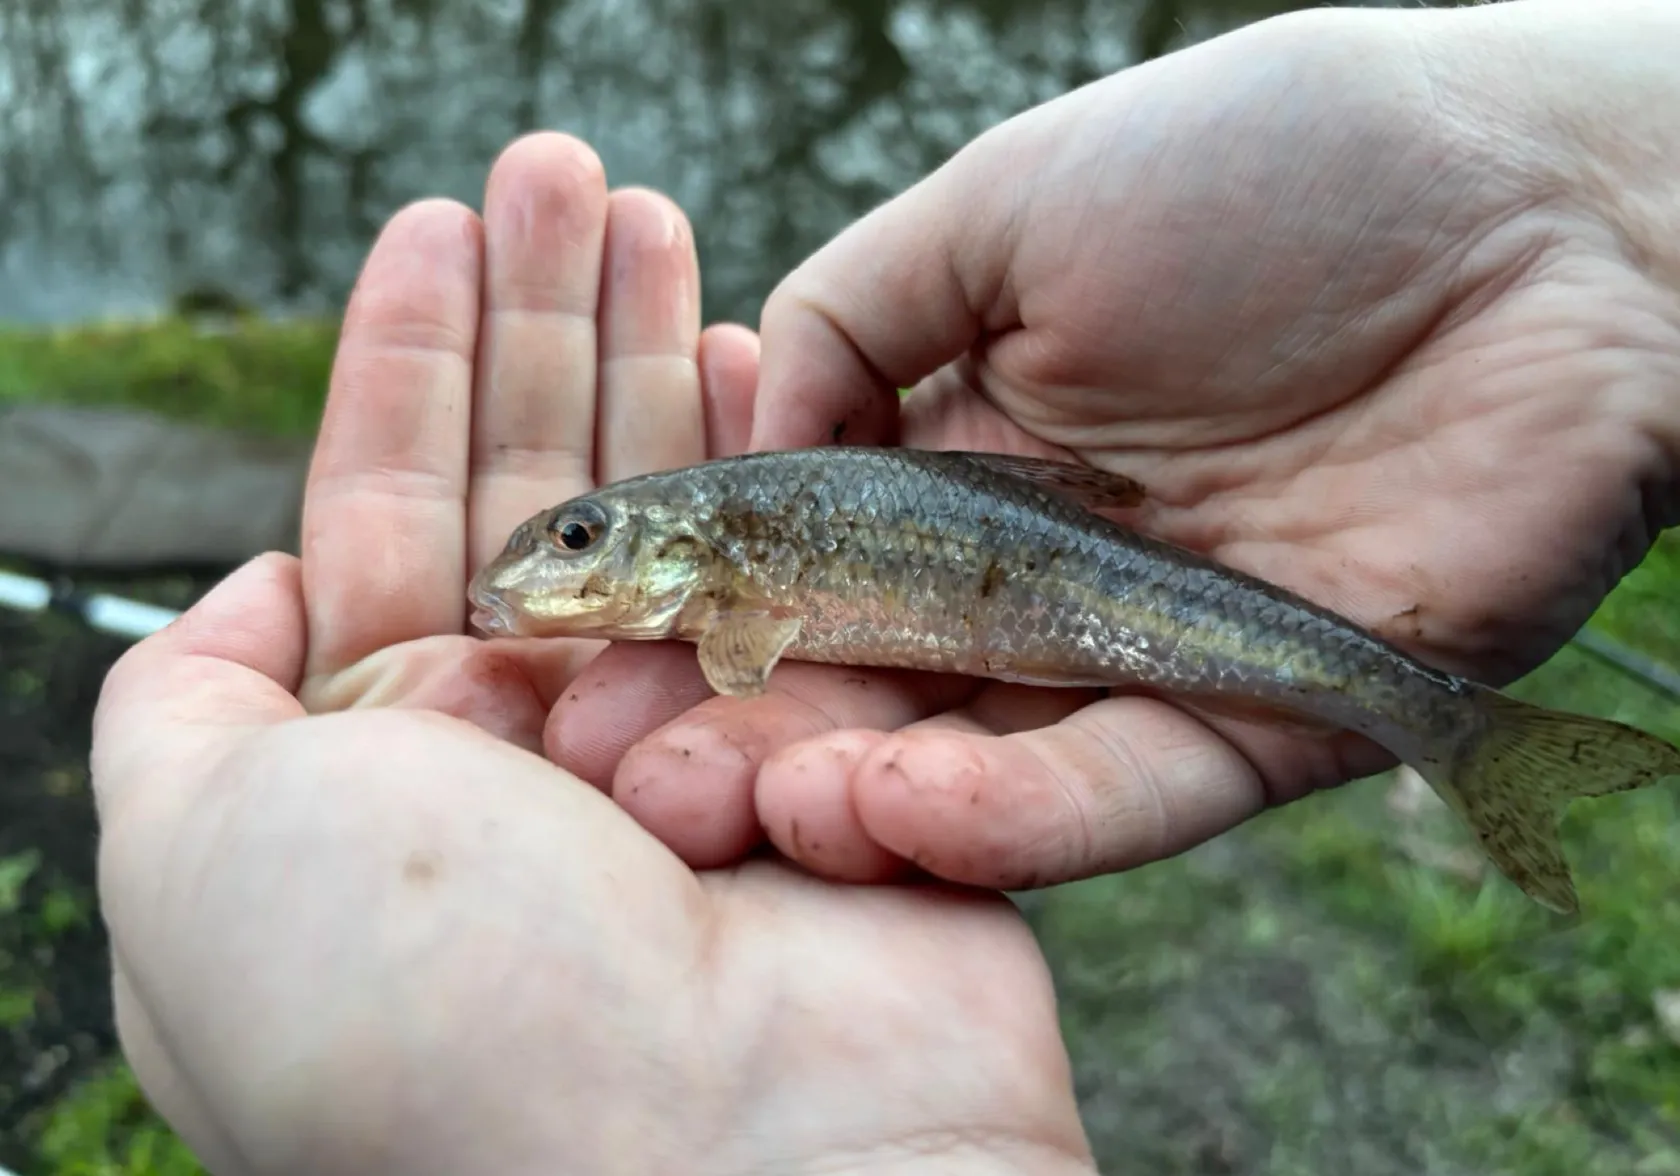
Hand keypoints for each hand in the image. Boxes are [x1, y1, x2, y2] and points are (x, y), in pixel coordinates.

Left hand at [91, 134, 1093, 1174]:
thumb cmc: (435, 1022)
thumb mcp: (201, 857)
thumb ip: (188, 712)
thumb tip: (245, 597)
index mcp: (385, 766)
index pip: (388, 509)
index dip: (408, 359)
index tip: (438, 226)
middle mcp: (539, 753)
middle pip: (543, 479)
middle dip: (546, 321)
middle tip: (566, 169)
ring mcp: (698, 747)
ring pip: (682, 508)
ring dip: (664, 360)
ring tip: (662, 217)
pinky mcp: (838, 757)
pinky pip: (813, 581)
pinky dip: (790, 464)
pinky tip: (772, 357)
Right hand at [546, 3, 1679, 888]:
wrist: (1547, 213)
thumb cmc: (1277, 173)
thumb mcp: (1013, 205)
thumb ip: (857, 314)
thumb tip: (740, 426)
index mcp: (966, 447)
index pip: (802, 561)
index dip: (695, 612)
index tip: (585, 653)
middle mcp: (1038, 568)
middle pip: (869, 683)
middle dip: (740, 736)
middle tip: (635, 777)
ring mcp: (1143, 653)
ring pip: (976, 761)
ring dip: (851, 793)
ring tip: (749, 801)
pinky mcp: (1258, 721)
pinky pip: (1120, 792)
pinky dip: (1011, 813)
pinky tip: (897, 805)